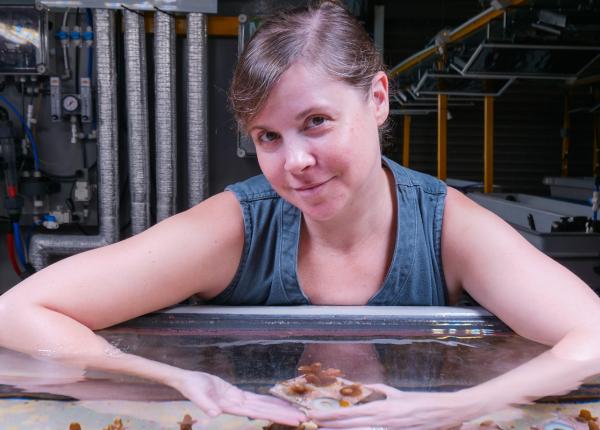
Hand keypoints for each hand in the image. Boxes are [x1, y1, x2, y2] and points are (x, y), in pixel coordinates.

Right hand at [171, 370, 305, 425]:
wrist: (187, 380)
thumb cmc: (191, 387)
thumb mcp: (197, 395)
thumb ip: (206, 405)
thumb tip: (216, 413)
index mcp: (233, 407)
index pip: (261, 413)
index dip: (278, 416)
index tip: (293, 420)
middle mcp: (240, 406)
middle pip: (267, 411)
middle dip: (285, 414)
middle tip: (304, 418)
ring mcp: (239, 401)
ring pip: (264, 405)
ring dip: (280, 408)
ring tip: (296, 412)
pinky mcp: (238, 394)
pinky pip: (257, 398)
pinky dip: (268, 400)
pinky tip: (278, 402)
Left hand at [309, 384, 480, 429]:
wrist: (446, 411)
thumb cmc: (423, 401)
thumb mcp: (400, 394)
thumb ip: (382, 391)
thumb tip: (368, 387)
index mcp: (382, 409)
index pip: (350, 413)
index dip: (331, 415)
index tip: (316, 415)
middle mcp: (382, 421)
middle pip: (349, 424)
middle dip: (329, 424)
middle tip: (311, 422)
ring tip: (323, 428)